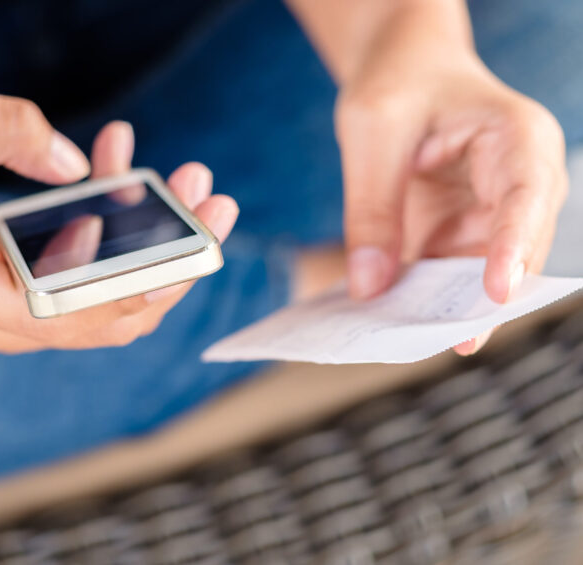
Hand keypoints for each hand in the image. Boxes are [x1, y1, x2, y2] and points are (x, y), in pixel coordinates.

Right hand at [0, 87, 237, 352]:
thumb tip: (78, 168)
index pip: (59, 315)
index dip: (127, 294)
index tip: (183, 258)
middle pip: (105, 317)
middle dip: (172, 262)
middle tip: (214, 204)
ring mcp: (12, 312)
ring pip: (106, 300)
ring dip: (155, 243)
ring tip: (188, 182)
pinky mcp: (24, 293)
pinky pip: (87, 277)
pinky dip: (117, 232)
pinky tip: (123, 172)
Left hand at [334, 8, 566, 354]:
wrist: (402, 73)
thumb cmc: (397, 84)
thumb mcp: (373, 132)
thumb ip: (372, 208)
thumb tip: (370, 287)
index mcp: (516, 137)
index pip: (527, 197)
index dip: (515, 247)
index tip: (496, 293)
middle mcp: (518, 184)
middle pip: (514, 251)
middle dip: (480, 298)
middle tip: (445, 341)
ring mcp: (491, 215)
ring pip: (481, 276)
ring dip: (447, 308)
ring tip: (407, 339)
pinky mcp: (461, 236)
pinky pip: (448, 277)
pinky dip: (423, 300)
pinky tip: (393, 320)